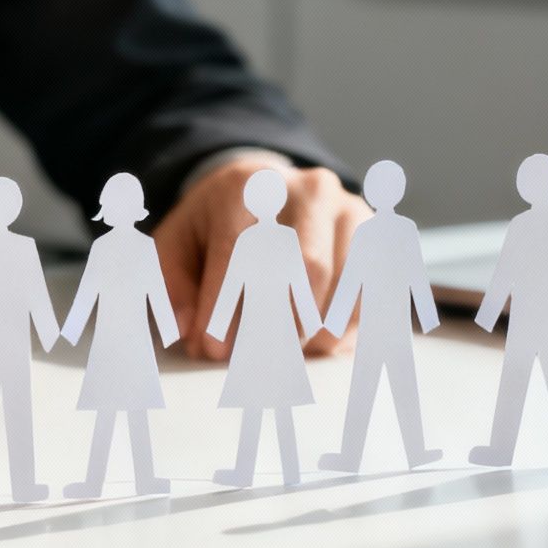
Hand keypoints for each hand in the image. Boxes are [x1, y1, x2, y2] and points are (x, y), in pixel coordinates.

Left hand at [155, 157, 368, 360]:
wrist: (267, 193)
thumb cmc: (216, 225)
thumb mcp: (178, 242)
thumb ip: (173, 284)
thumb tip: (185, 328)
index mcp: (249, 185)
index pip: (240, 249)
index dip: (226, 305)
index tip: (211, 348)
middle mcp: (308, 189)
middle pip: (299, 266)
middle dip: (271, 323)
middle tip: (248, 361)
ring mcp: (348, 211)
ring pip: (338, 284)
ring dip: (307, 333)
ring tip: (277, 356)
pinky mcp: (373, 239)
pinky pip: (367, 294)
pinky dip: (340, 331)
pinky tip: (313, 346)